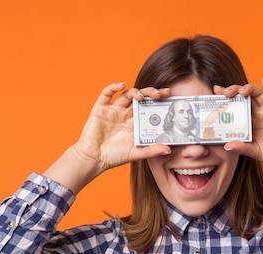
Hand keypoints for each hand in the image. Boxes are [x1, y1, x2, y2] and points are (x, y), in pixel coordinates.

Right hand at [43, 83, 171, 192]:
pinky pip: (106, 94)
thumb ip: (151, 151)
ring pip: (126, 95)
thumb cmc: (114, 157)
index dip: (159, 101)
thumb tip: (168, 149)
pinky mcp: (100, 109)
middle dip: (151, 93)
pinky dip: (113, 87)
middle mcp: (126, 114)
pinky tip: (121, 85)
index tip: (169, 96)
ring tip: (141, 96)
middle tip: (160, 93)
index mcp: (136, 123)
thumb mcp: (135, 154)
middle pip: (141, 98)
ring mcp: (113, 110)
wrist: (93, 158)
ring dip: (135, 92)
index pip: (150, 108)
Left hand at [214, 79, 262, 177]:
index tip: (215, 92)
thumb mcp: (254, 152)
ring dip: (249, 88)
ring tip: (241, 91)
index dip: (225, 98)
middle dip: (234, 90)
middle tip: (225, 92)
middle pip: (244, 96)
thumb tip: (226, 146)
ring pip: (258, 92)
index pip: (235, 105)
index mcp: (249, 121)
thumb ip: (241, 148)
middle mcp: (258, 113)